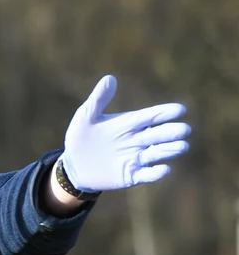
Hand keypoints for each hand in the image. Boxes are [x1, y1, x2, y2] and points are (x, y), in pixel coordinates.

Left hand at [62, 75, 190, 191]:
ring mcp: (136, 158)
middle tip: (183, 130)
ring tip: (181, 146)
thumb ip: (98, 99)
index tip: (180, 109)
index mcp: (130, 123)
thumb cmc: (80, 137)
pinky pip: (147, 175)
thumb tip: (110, 78)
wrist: (72, 165)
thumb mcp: (86, 116)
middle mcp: (138, 140)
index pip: (153, 116)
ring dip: (171, 150)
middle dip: (173, 132)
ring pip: (160, 153)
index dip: (166, 112)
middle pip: (161, 134)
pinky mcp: (131, 175)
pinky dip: (157, 173)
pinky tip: (164, 169)